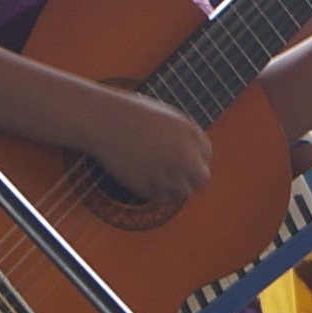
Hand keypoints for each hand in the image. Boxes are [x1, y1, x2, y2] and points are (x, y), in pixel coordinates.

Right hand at [86, 91, 215, 203]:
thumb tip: (193, 155)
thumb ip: (184, 136)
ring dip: (174, 188)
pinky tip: (144, 180)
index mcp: (190, 133)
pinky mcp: (151, 186)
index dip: (193, 157)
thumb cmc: (131, 114)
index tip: (179, 158)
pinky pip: (162, 198)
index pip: (206, 155)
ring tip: (157, 177)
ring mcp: (169, 173)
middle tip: (175, 175)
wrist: (105, 121)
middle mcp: (185, 155)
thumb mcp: (166, 117)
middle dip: (191, 177)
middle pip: (202, 179)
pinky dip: (156, 193)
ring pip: (184, 193)